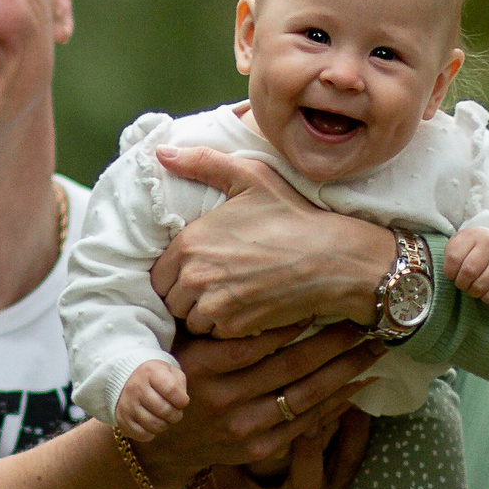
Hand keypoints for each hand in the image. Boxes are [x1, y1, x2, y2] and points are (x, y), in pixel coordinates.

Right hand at [114, 359, 189, 438]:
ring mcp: (127, 404)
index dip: (182, 400)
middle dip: (176, 415)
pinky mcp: (122, 419)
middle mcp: (136, 387)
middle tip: (175, 413)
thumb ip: (179, 384)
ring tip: (164, 418)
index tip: (182, 401)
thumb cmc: (155, 378)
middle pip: (165, 410)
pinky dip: (152, 433)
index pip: (172, 390)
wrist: (126, 380)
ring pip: (155, 425)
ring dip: (165, 425)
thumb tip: (182, 403)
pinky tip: (152, 423)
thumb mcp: (169, 371)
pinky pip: (143, 435)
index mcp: (150, 372)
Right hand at [130, 321, 383, 482]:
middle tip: (366, 322)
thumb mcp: (182, 344)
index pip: (256, 342)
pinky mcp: (257, 449)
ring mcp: (242, 428)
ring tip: (373, 350)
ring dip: (345, 372)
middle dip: (334, 343)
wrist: (162, 441)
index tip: (323, 303)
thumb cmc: (178, 376)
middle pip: (290, 367)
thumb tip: (260, 281)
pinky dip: (335, 404)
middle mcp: (222, 399)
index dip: (294, 323)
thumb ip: (212, 320)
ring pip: (304, 396)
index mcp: (201, 366)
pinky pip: (305, 424)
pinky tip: (358, 384)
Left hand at [151, 145, 400, 337]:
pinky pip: (215, 334)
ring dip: (204, 313)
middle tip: (214, 283)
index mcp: (190, 242)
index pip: (158, 273)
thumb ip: (202, 163)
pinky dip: (226, 327)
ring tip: (230, 296)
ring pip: (191, 320)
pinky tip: (246, 307)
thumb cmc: (291, 216)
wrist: (330, 258)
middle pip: (171, 300)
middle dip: (187, 295)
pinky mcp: (235, 327)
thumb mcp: (250, 177)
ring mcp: (215, 305)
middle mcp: (195, 276)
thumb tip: (161, 153)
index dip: (175, 273)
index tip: (197, 268)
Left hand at [447, 227, 488, 303]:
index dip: (449, 271)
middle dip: (461, 283)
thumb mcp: (459, 243)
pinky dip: (485, 297)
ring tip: (473, 286)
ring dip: (472, 291)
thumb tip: (451, 276)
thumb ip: (451, 255)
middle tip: (462, 282)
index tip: (452, 273)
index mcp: (473, 235)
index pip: (454, 258)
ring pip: (481, 285)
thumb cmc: (474, 248)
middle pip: (469, 271)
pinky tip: (484, 291)